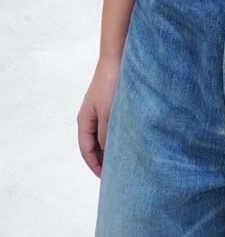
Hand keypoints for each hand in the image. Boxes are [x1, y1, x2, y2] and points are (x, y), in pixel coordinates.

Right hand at [77, 56, 120, 177]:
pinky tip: (128, 139)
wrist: (117, 58)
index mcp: (84, 120)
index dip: (94, 166)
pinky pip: (111, 125)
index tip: (105, 178)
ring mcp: (100, 109)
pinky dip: (116, 136)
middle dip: (102, 159)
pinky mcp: (111, 103)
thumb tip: (106, 154)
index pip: (85, 150)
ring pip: (103, 135)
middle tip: (116, 173)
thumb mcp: (108, 113)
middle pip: (93, 144)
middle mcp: (90, 116)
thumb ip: (105, 135)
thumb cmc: (111, 84)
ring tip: (123, 160)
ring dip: (110, 148)